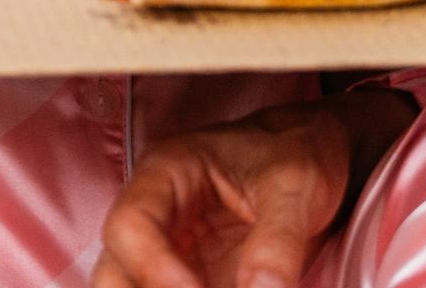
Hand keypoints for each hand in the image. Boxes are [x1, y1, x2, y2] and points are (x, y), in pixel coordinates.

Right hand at [93, 103, 354, 287]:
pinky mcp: (191, 280)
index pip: (132, 224)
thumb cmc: (295, 151)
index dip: (152, 268)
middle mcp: (157, 214)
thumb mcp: (295, 186)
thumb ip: (278, 242)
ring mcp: (170, 252)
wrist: (312, 156)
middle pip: (114, 269)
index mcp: (168, 171)